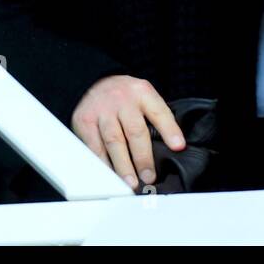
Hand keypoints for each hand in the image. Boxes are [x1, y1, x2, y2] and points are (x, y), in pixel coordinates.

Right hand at [70, 74, 185, 191]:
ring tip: (131, 181)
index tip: (178, 146)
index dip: (170, 130)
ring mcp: (103, 111)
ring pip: (114, 142)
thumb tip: (172, 145)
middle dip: (143, 157)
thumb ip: (155, 115)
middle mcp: (122, 101)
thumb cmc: (123, 95)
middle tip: (149, 176)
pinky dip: (103, 163)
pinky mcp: (85, 122)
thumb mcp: (143, 95)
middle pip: (135, 131)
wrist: (91, 82)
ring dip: (123, 165)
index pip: (159, 111)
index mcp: (142, 92)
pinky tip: (110, 174)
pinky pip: (95, 147)